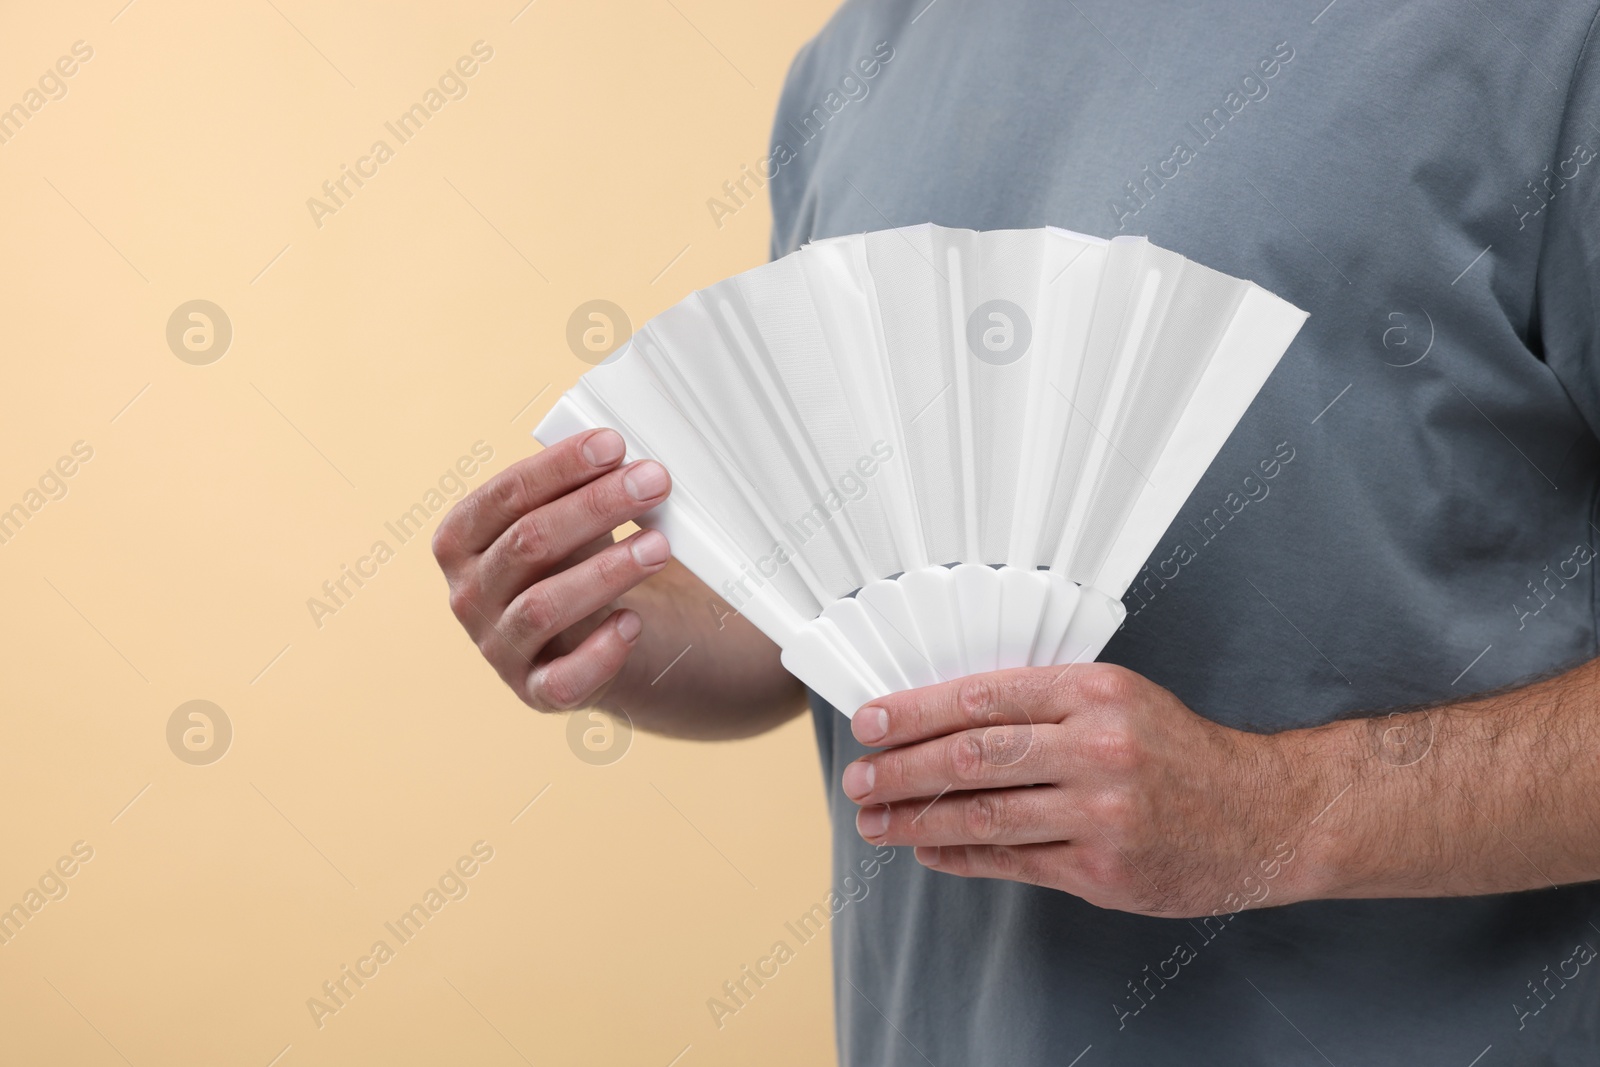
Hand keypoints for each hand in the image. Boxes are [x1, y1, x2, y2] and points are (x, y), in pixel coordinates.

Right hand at [431, 428, 672, 711]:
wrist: (586, 637)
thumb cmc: (571, 562)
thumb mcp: (566, 520)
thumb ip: (581, 488)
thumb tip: (628, 457)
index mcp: (462, 540)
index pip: (505, 495)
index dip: (560, 467)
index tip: (612, 444)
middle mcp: (468, 594)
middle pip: (527, 543)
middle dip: (596, 507)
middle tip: (652, 483)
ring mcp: (497, 646)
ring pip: (543, 607)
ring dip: (607, 572)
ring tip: (659, 546)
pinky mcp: (534, 691)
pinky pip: (561, 680)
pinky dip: (600, 652)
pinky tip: (632, 622)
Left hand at [840, 664, 1317, 917]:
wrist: (1266, 817)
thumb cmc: (1183, 752)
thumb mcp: (1121, 700)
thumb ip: (1045, 703)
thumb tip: (948, 718)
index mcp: (1096, 693)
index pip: (983, 696)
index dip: (916, 712)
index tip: (871, 722)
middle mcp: (1098, 750)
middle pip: (973, 756)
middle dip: (901, 769)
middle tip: (858, 778)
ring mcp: (1102, 814)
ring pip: (985, 815)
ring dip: (918, 820)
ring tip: (875, 821)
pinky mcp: (1104, 872)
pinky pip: (1013, 862)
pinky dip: (962, 856)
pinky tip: (929, 851)